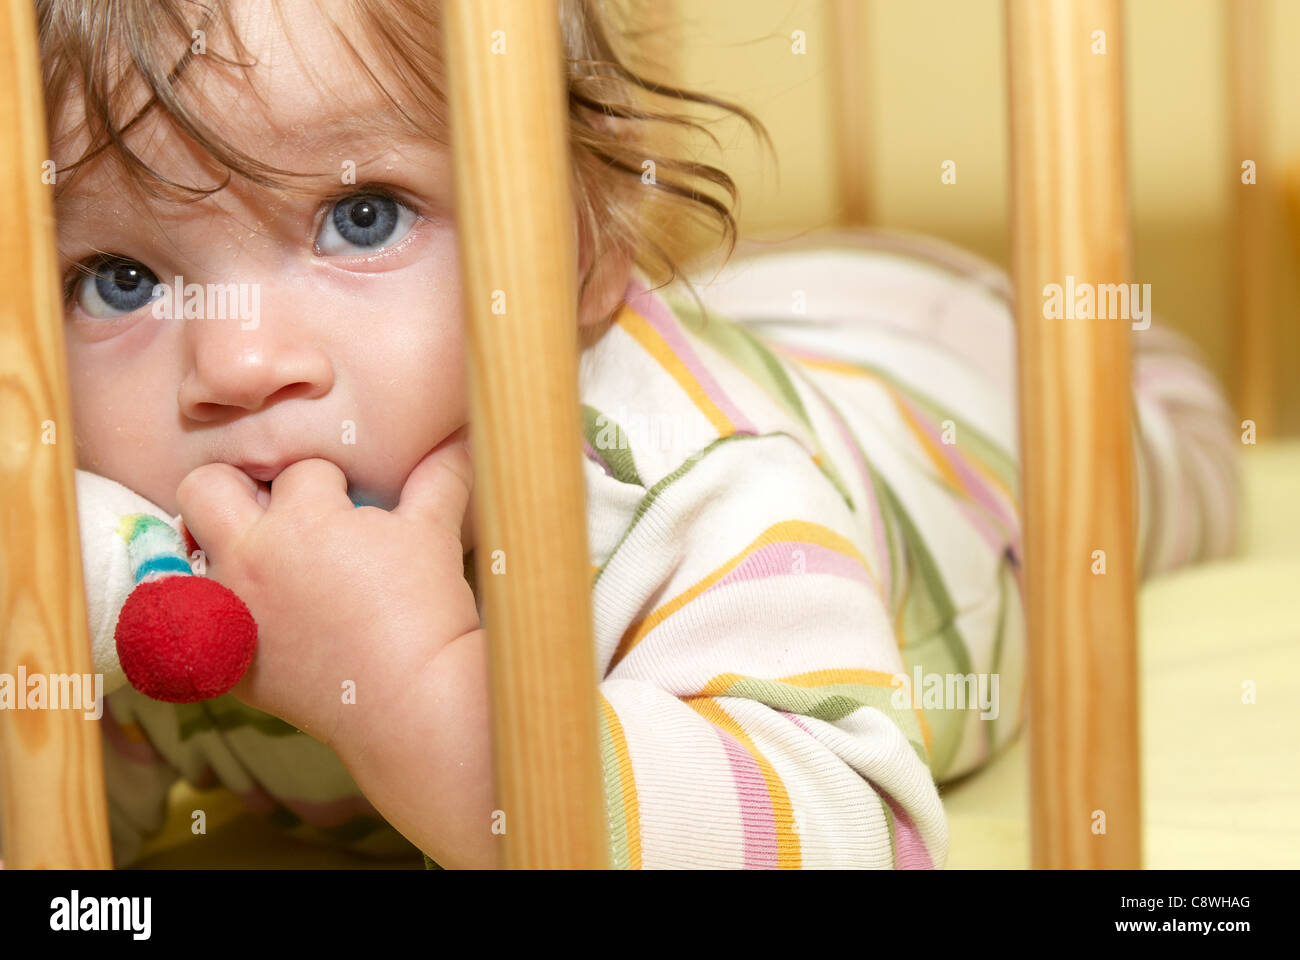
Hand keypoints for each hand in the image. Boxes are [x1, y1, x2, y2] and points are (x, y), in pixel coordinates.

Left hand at [175, 427, 478, 757]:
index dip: (332, 483)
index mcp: (300, 517)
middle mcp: (249, 558)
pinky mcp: (229, 662)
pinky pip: (204, 620)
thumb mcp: (434, 532)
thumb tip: (462, 437)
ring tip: (269, 564)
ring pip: (190, 554)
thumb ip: (439, 476)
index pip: (301, 469)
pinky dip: (229, 611)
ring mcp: (231, 612)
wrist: (413, 702)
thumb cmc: (426, 611)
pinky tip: (274, 621)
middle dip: (239, 488)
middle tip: (279, 511)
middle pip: (204, 488)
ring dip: (224, 550)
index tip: (351, 506)